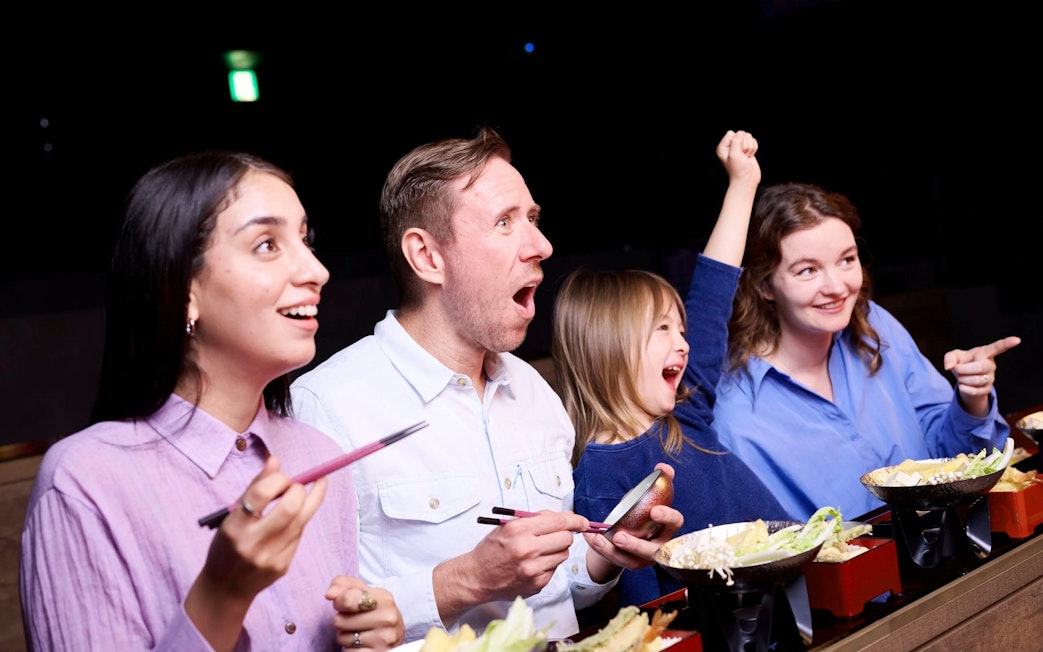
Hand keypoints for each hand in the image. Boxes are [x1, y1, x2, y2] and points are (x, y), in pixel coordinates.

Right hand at [185, 455, 327, 648]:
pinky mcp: (283, 566)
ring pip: (302, 520)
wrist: (225, 588)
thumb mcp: (230, 516)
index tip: (282, 478)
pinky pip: (299, 535)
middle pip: (291, 507)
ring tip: (302, 492)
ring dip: (307, 501)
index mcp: (235, 526)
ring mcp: (270, 556)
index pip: (262, 493)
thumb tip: (276, 460)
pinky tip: (293, 518)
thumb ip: (254, 488)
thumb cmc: (227, 545)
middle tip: (296, 486)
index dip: (279, 479)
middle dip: (299, 489)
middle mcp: (253, 543)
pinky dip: (299, 521)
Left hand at [327, 577, 404, 650]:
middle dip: (342, 622)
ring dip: (346, 637)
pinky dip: (350, 650)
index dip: (339, 602)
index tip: (343, 604)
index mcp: (384, 598)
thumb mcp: (362, 591)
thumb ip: (343, 584)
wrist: (395, 634)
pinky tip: (362, 645)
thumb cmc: (372, 610)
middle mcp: (387, 618)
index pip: (347, 600)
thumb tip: (330, 594)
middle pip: (340, 621)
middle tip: (355, 621)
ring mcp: (385, 639)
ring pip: (343, 638)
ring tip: (360, 633)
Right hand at [433, 510, 586, 622]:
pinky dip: (548, 564)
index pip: (559, 522)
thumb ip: (535, 520)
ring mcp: (533, 569)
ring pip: (563, 554)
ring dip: (556, 550)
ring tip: (540, 550)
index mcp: (519, 530)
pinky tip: (534, 564)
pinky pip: (554, 569)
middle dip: (565, 534)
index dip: (576, 520)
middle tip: (556, 535)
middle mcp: (527, 549)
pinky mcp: (536, 584)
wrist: (477, 577)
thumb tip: (563, 517)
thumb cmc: (492, 548)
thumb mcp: (508, 526)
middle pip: (566, 538)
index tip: (583, 521)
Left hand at [584, 463, 683, 572]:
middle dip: (637, 545)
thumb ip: (659, 480)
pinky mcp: (630, 563)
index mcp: (667, 527)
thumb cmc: (642, 512)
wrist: (628, 531)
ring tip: (599, 539)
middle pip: (654, 551)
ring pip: (634, 561)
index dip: (668, 518)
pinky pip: (617, 561)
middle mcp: (660, 546)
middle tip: (619, 536)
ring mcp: (645, 558)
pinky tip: (591, 538)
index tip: (654, 510)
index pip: (675, 524)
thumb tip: (664, 467)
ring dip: (614, 551)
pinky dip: (602, 550)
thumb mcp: (648, 496)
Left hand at [716, 129, 759, 187]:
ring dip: (750, 148)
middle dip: (744, 146)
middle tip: (742, 156)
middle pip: (741, 134)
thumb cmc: (738, 170)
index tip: (737, 153)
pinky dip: (754, 148)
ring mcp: (739, 147)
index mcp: (723, 147)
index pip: (731, 133)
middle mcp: (730, 146)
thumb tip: (741, 132)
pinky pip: (753, 141)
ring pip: (748, 137)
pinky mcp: (747, 149)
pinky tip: (749, 156)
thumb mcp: (734, 155)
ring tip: (746, 157)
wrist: (747, 180)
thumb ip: (736, 141)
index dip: (737, 141)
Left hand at [943, 335, 1020, 415]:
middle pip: (980, 367)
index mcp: (984, 353)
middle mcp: (990, 364)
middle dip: (964, 369)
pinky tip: (963, 385)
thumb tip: (949, 367)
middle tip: (957, 369)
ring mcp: (991, 377)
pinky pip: (975, 391)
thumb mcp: (954, 356)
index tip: (1017, 340)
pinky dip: (964, 388)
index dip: (1006, 343)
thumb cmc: (962, 363)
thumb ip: (949, 357)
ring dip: (962, 379)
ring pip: (976, 380)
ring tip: (961, 377)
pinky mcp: (987, 389)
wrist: (963, 379)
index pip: (997, 347)